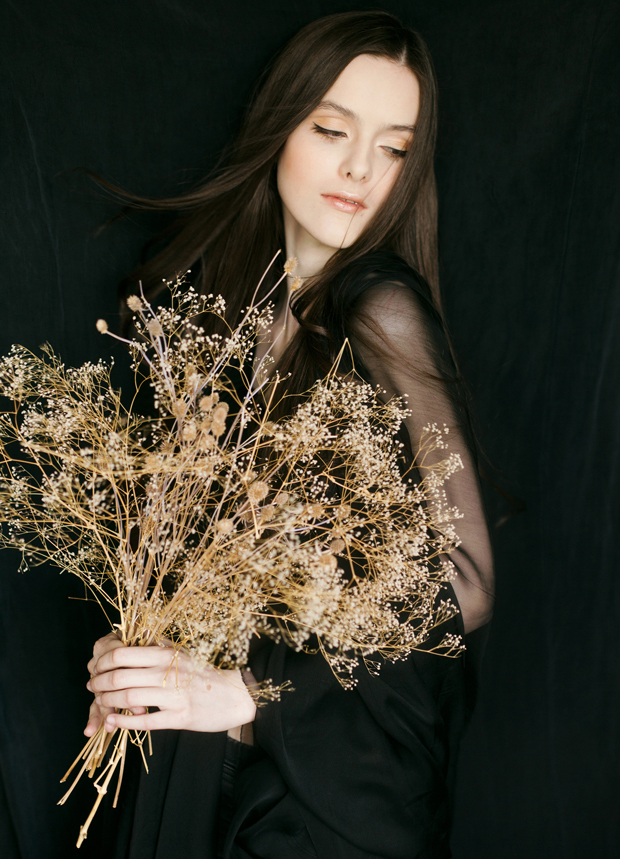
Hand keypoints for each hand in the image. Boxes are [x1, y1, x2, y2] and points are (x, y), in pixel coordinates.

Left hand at [85, 632, 255, 733]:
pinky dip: (124, 722)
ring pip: (129, 698)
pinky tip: (113, 721)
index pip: (123, 653)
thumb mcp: (181, 654)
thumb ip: (157, 647)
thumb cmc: (204, 673)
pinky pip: (146, 722)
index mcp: (166, 654)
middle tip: (92, 686)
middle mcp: (169, 672)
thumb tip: (130, 640)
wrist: (235, 694)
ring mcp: (175, 695)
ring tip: (100, 702)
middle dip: (99, 682)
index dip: (102, 661)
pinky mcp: (181, 717)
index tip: (95, 667)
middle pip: (120, 676)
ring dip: (107, 702)